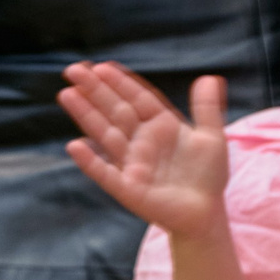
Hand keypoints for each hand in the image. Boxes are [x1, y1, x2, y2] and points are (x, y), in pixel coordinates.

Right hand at [60, 63, 230, 239]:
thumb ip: (207, 109)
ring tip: (68, 94)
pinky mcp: (126, 187)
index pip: (137, 99)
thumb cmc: (207, 175)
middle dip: (95, 91)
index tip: (102, 66)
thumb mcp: (211, 138)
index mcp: (160, 126)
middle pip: (115, 111)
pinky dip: (90, 161)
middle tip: (73, 70)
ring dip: (86, 115)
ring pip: (105, 134)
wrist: (205, 213)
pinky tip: (75, 145)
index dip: (120, 83)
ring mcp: (130, 162)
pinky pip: (104, 172)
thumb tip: (209, 77)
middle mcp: (141, 140)